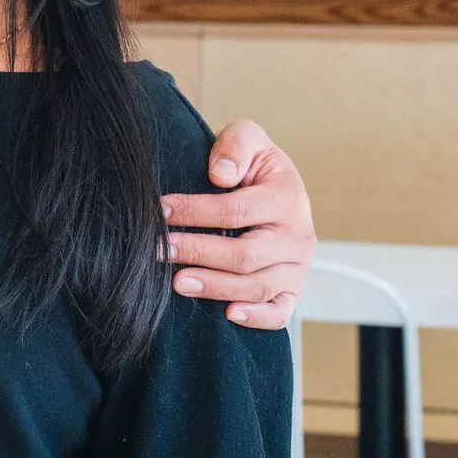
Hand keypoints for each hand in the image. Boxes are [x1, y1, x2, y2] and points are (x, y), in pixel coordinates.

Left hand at [158, 117, 313, 330]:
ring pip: (256, 286)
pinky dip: (257, 318)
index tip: (160, 212)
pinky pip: (280, 312)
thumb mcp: (249, 139)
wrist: (279, 191)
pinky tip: (229, 314)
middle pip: (245, 255)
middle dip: (198, 252)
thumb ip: (236, 145)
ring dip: (215, 286)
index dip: (194, 212)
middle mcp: (297, 236)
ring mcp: (297, 268)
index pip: (235, 210)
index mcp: (286, 197)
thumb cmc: (255, 167)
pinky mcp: (292, 291)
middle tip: (160, 251)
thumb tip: (221, 174)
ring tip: (178, 282)